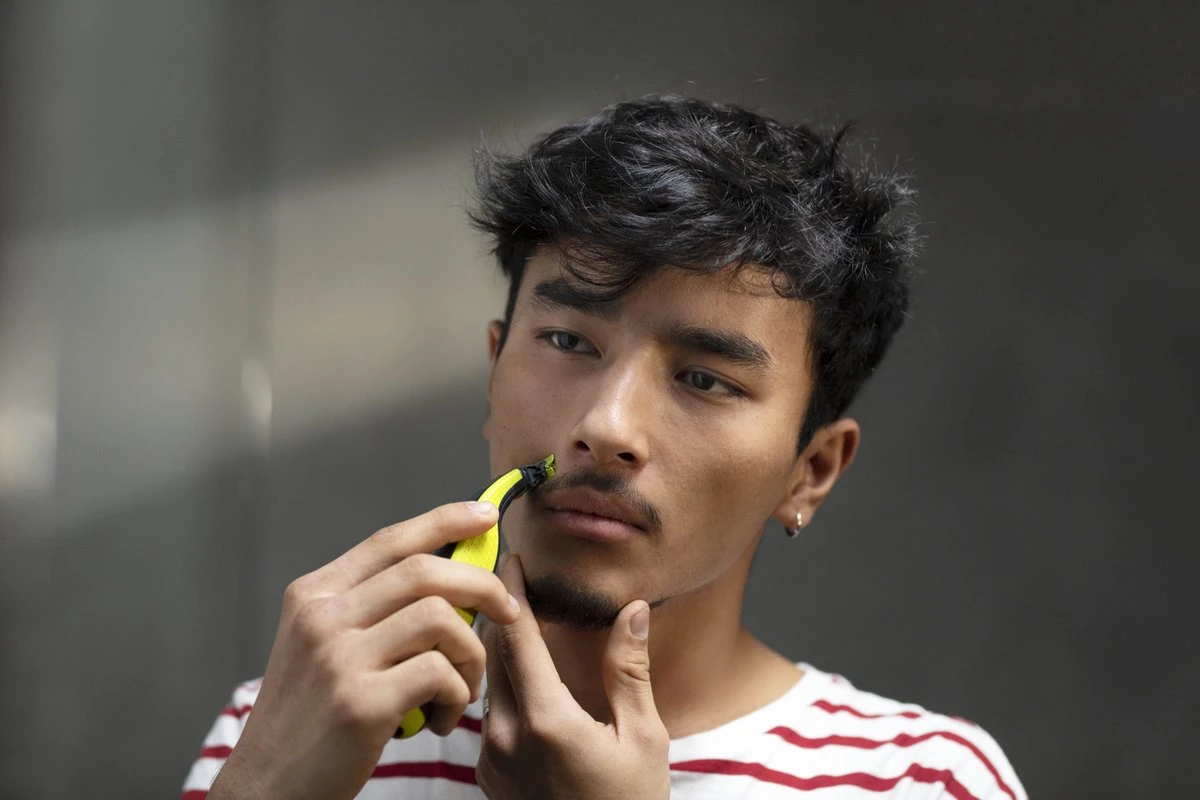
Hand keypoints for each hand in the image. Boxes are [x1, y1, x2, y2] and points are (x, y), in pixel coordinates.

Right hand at [208, 501, 520, 799]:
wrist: (265, 787)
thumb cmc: (308, 719)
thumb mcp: (320, 646)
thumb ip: (370, 608)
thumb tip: (448, 577)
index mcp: (313, 595)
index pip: (390, 540)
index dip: (445, 521)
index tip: (486, 517)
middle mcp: (322, 618)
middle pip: (424, 571)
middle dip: (482, 585)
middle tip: (508, 612)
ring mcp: (339, 658)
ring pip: (440, 619)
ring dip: (471, 654)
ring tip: (462, 688)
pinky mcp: (360, 702)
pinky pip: (439, 672)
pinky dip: (456, 693)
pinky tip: (441, 716)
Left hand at [476, 556, 670, 799]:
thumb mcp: (644, 738)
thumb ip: (629, 670)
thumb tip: (632, 610)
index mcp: (545, 720)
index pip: (515, 636)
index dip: (510, 590)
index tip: (509, 556)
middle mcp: (505, 736)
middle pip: (490, 653)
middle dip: (498, 610)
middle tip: (506, 573)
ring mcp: (491, 759)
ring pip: (484, 682)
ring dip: (495, 647)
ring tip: (510, 615)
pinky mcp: (487, 775)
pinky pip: (485, 714)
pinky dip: (497, 683)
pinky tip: (516, 672)